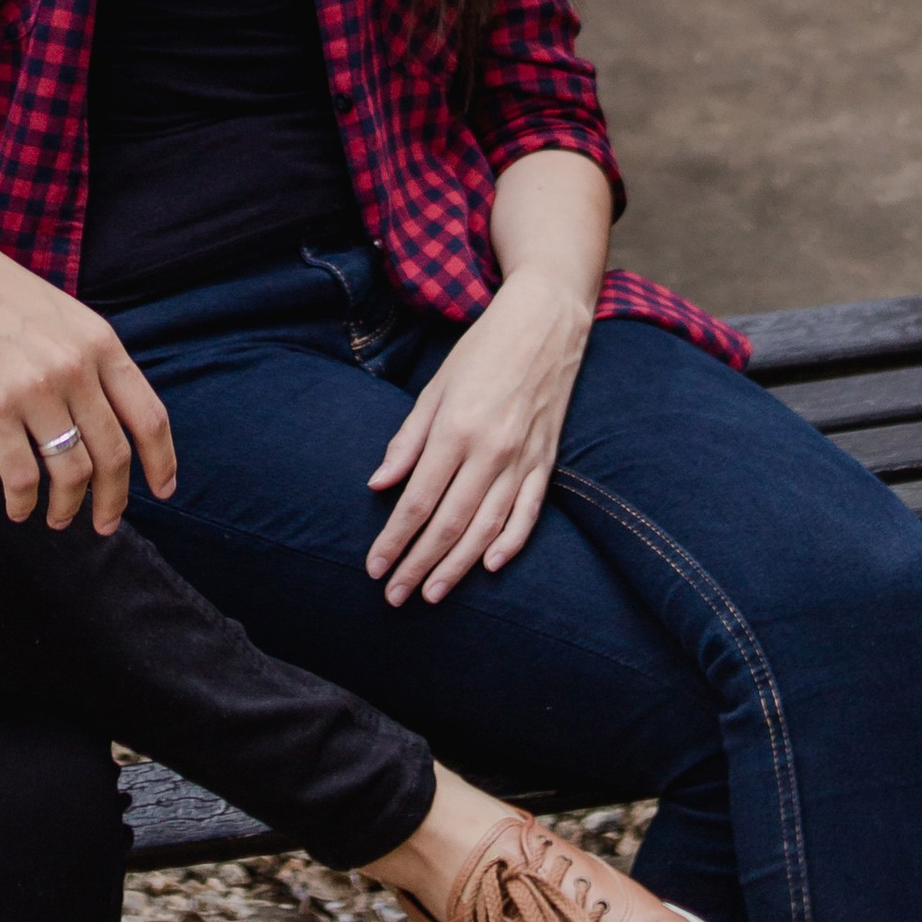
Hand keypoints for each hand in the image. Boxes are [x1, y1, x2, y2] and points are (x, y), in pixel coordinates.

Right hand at [0, 211, 176, 534]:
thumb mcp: (60, 313)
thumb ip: (88, 356)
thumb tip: (105, 413)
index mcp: (99, 342)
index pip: (149, 416)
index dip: (160, 460)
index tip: (162, 489)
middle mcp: (76, 369)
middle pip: (114, 455)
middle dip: (114, 499)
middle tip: (104, 523)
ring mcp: (35, 391)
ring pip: (72, 473)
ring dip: (68, 507)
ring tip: (57, 518)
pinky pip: (22, 477)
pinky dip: (24, 503)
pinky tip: (18, 508)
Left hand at [365, 269, 589, 600]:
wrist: (545, 324)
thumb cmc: (482, 352)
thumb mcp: (434, 388)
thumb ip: (407, 441)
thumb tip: (378, 485)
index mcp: (455, 431)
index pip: (417, 502)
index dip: (394, 540)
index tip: (374, 568)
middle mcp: (491, 452)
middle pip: (449, 524)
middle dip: (418, 564)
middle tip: (394, 597)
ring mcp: (523, 460)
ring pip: (487, 528)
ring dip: (457, 566)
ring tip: (432, 594)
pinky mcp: (547, 462)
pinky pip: (529, 513)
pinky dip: (511, 543)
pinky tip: (491, 567)